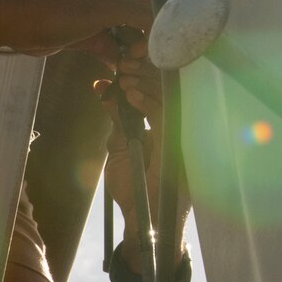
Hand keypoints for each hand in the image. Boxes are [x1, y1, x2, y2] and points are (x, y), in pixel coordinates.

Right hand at [0, 0, 152, 58]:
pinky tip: (142, 55)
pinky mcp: (112, 2)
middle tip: (143, 51)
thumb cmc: (29, 20)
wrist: (7, 13)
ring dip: (153, 31)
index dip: (141, 13)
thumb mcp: (72, 29)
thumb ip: (100, 40)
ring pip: (154, 3)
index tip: (137, 38)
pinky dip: (151, 38)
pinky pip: (148, 18)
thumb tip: (117, 58)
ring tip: (141, 56)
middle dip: (152, 21)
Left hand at [96, 35, 178, 250]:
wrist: (143, 220)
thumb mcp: (119, 146)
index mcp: (162, 125)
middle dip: (144, 71)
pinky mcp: (175, 146)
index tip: (121, 62)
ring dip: (144, 82)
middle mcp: (174, 127)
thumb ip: (116, 117)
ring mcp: (177, 136)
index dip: (141, 73)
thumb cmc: (133, 187)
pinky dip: (146, 103)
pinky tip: (129, 93)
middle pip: (164, 89)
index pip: (155, 90)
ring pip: (166, 98)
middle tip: (124, 61)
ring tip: (124, 74)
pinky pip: (164, 118)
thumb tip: (103, 87)